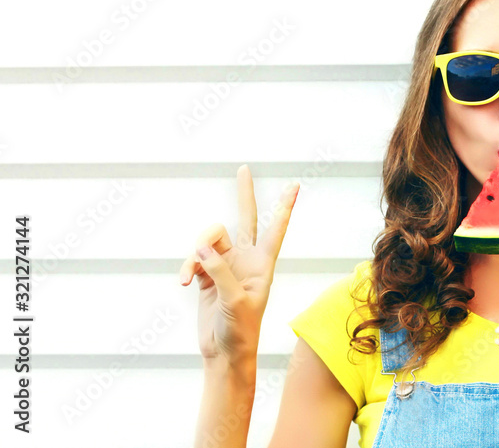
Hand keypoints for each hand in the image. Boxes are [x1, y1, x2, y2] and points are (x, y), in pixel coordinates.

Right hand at [178, 164, 299, 363]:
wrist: (225, 352)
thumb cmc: (241, 330)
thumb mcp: (235, 301)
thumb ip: (219, 271)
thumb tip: (201, 248)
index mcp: (263, 264)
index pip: (275, 229)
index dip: (284, 208)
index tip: (294, 186)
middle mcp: (246, 260)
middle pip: (245, 218)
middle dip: (244, 194)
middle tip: (244, 168)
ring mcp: (225, 265)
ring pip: (209, 240)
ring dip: (195, 253)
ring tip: (186, 276)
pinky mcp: (206, 275)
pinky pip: (194, 259)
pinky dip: (186, 267)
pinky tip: (182, 282)